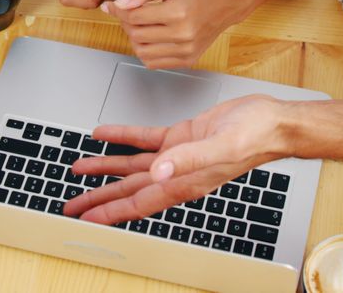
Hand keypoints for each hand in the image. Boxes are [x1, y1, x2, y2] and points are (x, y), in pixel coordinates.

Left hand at [63, 95, 291, 223]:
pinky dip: (123, 137)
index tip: (86, 220)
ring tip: (80, 168)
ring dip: (106, 167)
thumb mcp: (220, 147)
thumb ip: (187, 160)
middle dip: (98, 197)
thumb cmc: (254, 138)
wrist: (271, 121)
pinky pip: (144, 139)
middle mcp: (175, 174)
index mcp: (183, 183)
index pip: (138, 204)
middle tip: (71, 204)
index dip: (110, 213)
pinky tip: (105, 134)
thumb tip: (157, 170)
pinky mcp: (181, 137)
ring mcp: (176, 157)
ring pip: (132, 167)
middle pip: (128, 191)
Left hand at [106, 0, 241, 68]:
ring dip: (134, 39)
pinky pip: (155, 63)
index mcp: (178, 12)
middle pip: (136, 34)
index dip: (118, 10)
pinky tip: (150, 38)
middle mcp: (183, 35)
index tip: (113, 6)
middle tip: (128, 12)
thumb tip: (120, 3)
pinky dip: (146, 52)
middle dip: (125, 23)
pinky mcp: (188, 60)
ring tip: (140, 25)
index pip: (135, 17)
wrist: (224, 2)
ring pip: (142, 52)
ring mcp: (186, 50)